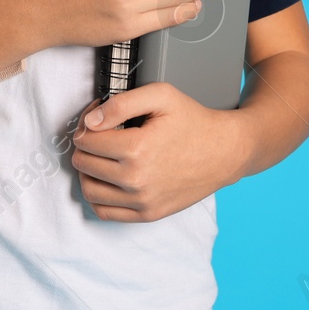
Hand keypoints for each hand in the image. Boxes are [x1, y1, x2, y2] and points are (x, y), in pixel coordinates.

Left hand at [69, 83, 240, 221]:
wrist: (224, 152)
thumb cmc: (193, 121)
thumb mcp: (161, 96)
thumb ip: (121, 103)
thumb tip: (91, 121)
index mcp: (137, 148)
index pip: (86, 140)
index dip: (86, 124)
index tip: (97, 118)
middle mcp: (137, 179)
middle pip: (84, 163)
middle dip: (85, 145)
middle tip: (98, 134)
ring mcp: (142, 201)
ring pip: (89, 189)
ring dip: (87, 170)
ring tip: (100, 156)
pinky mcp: (148, 214)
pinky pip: (105, 212)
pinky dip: (97, 195)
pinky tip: (106, 179)